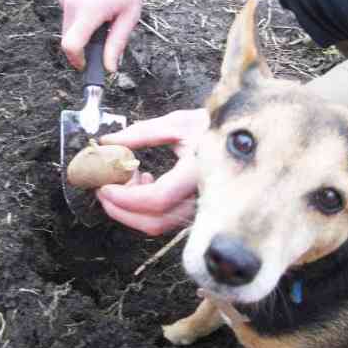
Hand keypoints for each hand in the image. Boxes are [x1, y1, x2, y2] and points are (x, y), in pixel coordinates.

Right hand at [57, 0, 153, 71]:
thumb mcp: (129, 18)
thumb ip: (116, 44)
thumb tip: (109, 68)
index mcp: (90, 10)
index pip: (71, 45)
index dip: (77, 60)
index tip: (85, 65)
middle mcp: (72, 2)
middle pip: (68, 38)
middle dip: (82, 46)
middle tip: (101, 40)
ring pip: (67, 27)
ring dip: (81, 31)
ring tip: (101, 18)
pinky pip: (67, 14)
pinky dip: (78, 18)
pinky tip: (94, 6)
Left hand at [96, 109, 209, 234]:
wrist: (245, 138)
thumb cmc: (212, 126)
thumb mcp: (177, 122)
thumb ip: (140, 133)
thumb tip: (107, 143)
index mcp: (200, 172)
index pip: (158, 199)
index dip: (126, 198)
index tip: (104, 186)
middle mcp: (204, 198)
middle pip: (155, 222)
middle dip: (121, 210)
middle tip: (103, 190)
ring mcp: (201, 208)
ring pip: (159, 225)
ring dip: (132, 208)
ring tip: (128, 177)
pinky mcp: (196, 211)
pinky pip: (166, 219)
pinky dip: (146, 207)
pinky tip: (145, 181)